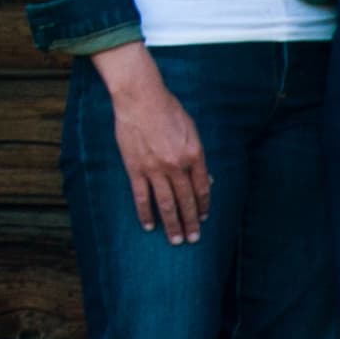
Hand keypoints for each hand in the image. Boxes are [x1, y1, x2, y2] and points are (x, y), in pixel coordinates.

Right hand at [94, 43, 211, 243]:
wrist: (140, 97)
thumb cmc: (168, 109)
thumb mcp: (191, 129)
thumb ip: (197, 154)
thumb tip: (204, 178)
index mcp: (194, 155)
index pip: (202, 188)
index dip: (204, 206)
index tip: (204, 218)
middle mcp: (176, 165)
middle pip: (186, 200)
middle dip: (191, 222)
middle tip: (193, 239)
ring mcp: (155, 168)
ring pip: (165, 203)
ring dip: (172, 224)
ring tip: (176, 240)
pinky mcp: (135, 168)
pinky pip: (141, 196)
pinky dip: (145, 213)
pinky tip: (149, 226)